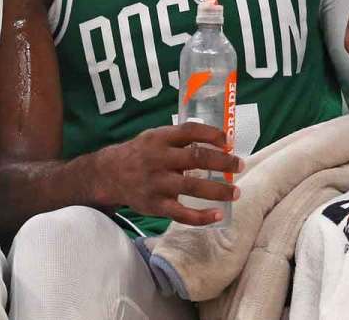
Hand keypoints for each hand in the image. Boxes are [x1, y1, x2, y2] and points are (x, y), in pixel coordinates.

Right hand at [99, 123, 242, 225]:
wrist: (109, 175)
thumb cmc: (140, 154)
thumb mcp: (153, 138)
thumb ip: (179, 139)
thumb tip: (218, 142)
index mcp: (159, 139)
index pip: (189, 131)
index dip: (212, 134)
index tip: (229, 140)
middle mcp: (158, 159)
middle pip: (196, 157)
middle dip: (223, 161)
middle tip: (239, 164)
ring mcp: (157, 183)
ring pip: (192, 187)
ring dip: (219, 190)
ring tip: (236, 191)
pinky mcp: (155, 205)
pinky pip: (181, 214)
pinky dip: (201, 217)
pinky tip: (217, 214)